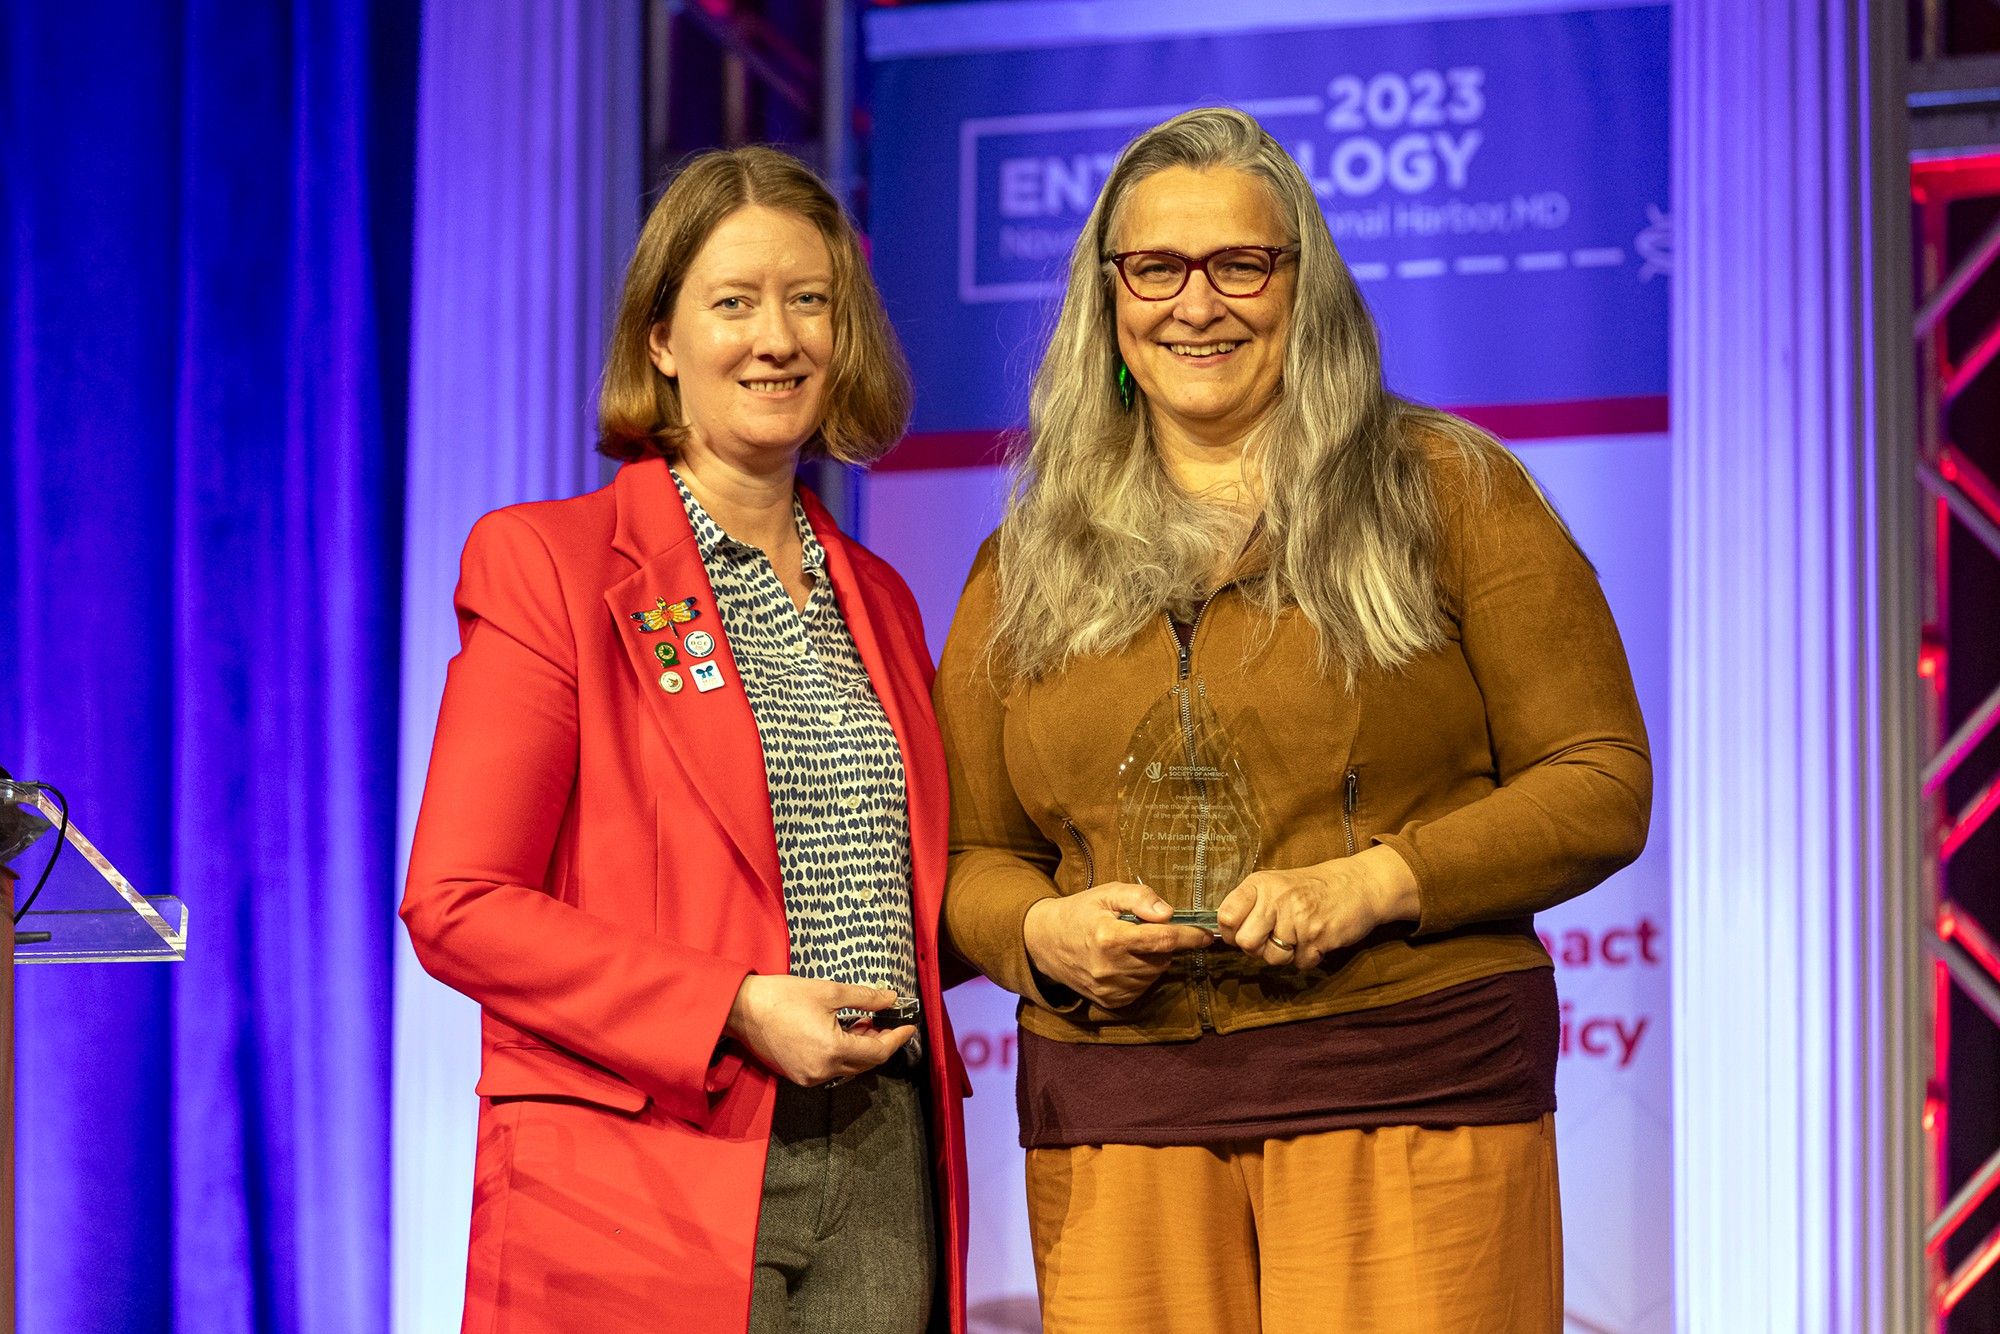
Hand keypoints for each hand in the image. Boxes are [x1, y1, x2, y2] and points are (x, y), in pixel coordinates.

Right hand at [723, 976, 915, 1086]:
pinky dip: (842, 1055)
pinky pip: (830, 1070)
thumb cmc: (784, 996)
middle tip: (887, 1022)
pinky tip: (841, 1034)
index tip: (909, 1026)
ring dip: (860, 1049)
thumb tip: (891, 998)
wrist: (743, 1009)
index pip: (877, 1052)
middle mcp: (823, 1071)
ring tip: (863, 1024)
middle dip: (880, 1044)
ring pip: (848, 1069)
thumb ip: (865, 998)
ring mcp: (809, 1077)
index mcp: (833, 1049)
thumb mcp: (829, 991)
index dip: (896, 1039)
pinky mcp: (797, 1075)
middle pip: (865, 1064)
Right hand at [1022, 884, 1214, 1009]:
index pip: (1163, 939)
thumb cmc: (1081, 912)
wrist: (1045, 942)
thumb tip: (1169, 913)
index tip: (1206, 934)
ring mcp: (1110, 989)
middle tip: (1146, 930)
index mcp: (1110, 937)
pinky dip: (1142, 974)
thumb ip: (1139, 897)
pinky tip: (1124, 961)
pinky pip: (1142, 988)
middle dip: (1164, 943)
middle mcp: (1110, 968)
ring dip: (1153, 959)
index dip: (1189, 937)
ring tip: (1130, 945)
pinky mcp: (1111, 1002)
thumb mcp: (1107, 893)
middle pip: (1161, 958)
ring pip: (1154, 974)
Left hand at [1214, 845, 1419, 971]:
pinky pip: (1300, 963)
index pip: (1226, 917)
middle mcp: (1277, 899)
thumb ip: (1251, 905)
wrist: (1358, 884)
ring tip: (1298, 936)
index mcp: (1261, 884)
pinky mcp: (1319, 937)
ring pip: (1273, 958)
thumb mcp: (1276, 884)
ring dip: (1285, 955)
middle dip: (1258, 948)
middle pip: (1246, 943)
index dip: (1232, 932)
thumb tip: (1227, 935)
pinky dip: (1307, 957)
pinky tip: (1315, 939)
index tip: (1243, 932)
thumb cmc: (1312, 888)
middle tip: (1274, 938)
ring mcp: (1298, 919)